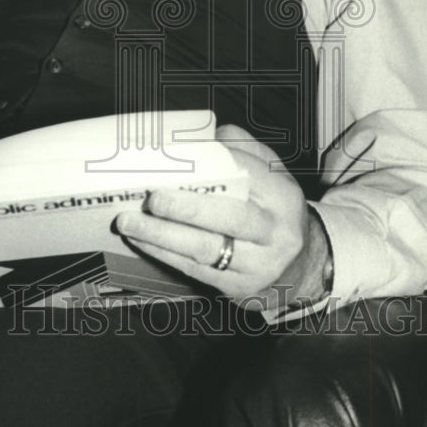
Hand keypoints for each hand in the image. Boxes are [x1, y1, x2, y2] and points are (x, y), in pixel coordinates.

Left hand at [115, 123, 329, 311]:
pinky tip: (140, 239)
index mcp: (283, 196)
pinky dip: (163, 253)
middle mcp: (276, 232)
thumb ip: (239, 149)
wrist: (297, 266)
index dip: (214, 167)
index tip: (177, 160)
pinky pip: (195, 269)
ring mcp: (259, 265)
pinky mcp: (238, 288)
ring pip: (206, 248)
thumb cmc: (270, 210)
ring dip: (162, 235)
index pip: (248, 175)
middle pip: (231, 217)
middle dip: (187, 208)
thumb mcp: (269, 175)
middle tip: (152, 198)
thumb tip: (200, 139)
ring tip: (129, 222)